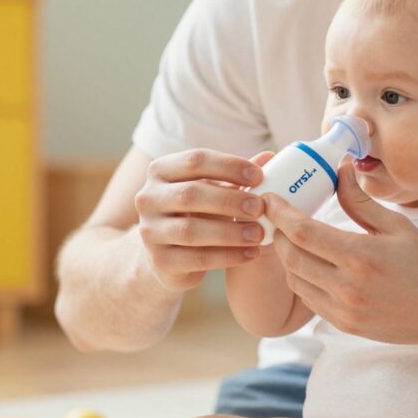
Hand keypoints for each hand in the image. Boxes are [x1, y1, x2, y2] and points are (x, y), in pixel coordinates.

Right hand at [134, 149, 274, 291]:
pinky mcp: (160, 261)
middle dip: (230, 200)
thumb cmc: (197, 212)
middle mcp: (148, 198)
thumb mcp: (214, 188)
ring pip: (191, 230)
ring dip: (230, 232)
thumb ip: (238, 175)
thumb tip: (270, 157)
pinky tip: (251, 253)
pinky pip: (196, 259)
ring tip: (258, 234)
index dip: (229, 166)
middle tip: (260, 207)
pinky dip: (228, 256)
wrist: (168, 255)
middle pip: (190, 194)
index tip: (259, 176)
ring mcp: (150, 231)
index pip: (196, 160)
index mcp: (161, 170)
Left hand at [263, 157, 417, 346]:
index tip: (271, 199)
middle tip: (276, 216)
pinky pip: (308, 299)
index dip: (281, 214)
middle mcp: (349, 287)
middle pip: (291, 257)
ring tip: (291, 238)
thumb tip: (340, 169)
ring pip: (295, 280)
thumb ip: (361, 201)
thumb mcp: (397, 226)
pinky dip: (301, 278)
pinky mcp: (343, 324)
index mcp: (362, 257)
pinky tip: (309, 263)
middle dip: (278, 234)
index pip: (304, 233)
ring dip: (287, 257)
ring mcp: (344, 310)